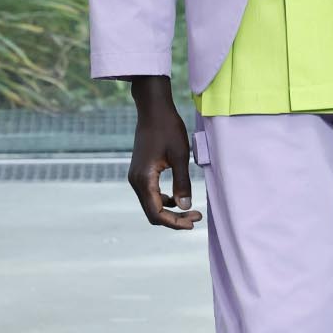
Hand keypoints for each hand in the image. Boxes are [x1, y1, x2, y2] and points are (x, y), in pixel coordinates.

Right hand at [127, 76, 202, 228]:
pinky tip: (179, 196)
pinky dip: (164, 200)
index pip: (157, 213)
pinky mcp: (140, 172)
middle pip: (153, 213)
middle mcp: (135, 181)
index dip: (175, 223)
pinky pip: (151, 194)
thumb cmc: (168, 129)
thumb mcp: (180, 156)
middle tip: (196, 217)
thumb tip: (185, 208)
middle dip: (174, 219)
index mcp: (144, 179)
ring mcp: (136, 177)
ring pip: (151, 204)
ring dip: (170, 210)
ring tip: (192, 210)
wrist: (153, 110)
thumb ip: (182, 183)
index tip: (193, 222)